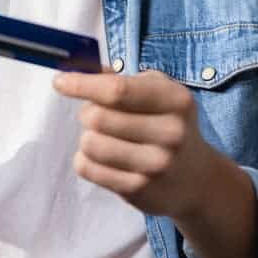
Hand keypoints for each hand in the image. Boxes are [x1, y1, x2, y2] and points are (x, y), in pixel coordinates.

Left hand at [52, 69, 224, 219]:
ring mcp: (156, 164)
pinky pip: (88, 168)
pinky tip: (104, 159)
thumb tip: (77, 68)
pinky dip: (86, 160)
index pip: (117, 90)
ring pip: (89, 143)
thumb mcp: (159, 93)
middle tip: (96, 116)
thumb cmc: (168, 124)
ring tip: (104, 138)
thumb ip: (121, 79)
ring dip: (87, 138)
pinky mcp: (139, 190)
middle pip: (97, 117)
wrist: (197, 179)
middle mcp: (170, 132)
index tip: (59, 82)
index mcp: (175, 100)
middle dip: (87, 113)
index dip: (82, 84)